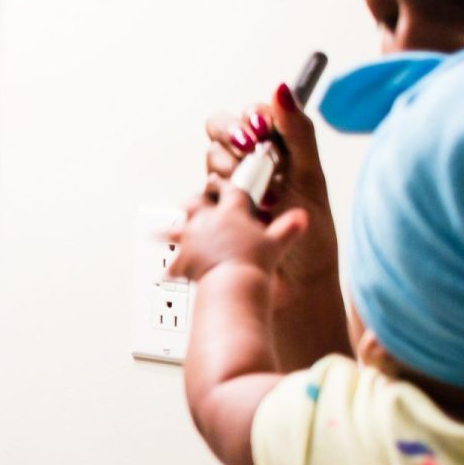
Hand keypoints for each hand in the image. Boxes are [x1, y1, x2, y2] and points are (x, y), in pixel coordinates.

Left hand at [168, 179, 307, 282]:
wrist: (232, 283)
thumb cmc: (253, 262)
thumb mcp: (277, 244)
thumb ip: (288, 229)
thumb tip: (302, 217)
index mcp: (231, 213)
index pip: (229, 190)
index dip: (225, 184)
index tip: (220, 181)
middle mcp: (207, 222)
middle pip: (194, 202)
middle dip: (195, 201)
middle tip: (196, 203)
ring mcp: (191, 240)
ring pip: (174, 228)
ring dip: (170, 230)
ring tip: (160, 231)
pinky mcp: (182, 260)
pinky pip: (172, 264)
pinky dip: (171, 268)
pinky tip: (168, 271)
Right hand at [203, 83, 338, 304]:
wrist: (296, 287)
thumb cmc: (312, 237)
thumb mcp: (310, 180)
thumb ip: (298, 132)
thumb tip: (283, 87)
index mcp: (280, 148)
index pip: (253, 112)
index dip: (251, 119)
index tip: (260, 135)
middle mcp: (252, 163)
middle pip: (220, 128)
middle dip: (230, 140)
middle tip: (247, 158)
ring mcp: (230, 187)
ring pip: (209, 160)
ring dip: (227, 177)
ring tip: (254, 202)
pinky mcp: (212, 212)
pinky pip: (196, 193)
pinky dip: (209, 203)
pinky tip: (233, 216)